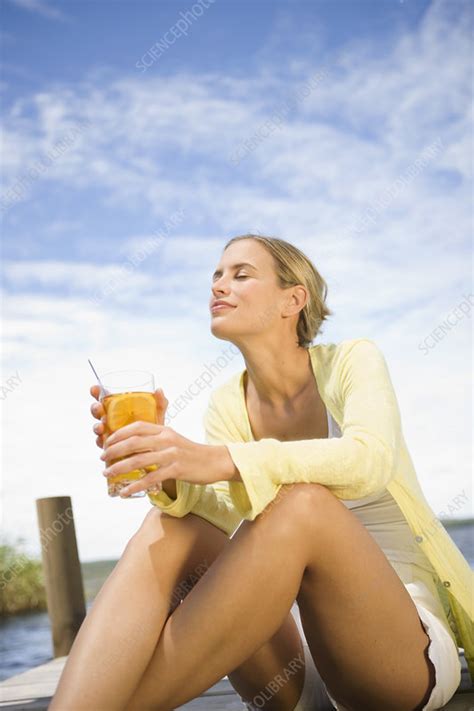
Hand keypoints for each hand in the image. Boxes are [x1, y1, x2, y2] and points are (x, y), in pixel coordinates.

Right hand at [90, 384, 168, 448]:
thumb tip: (159, 390)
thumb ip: (159, 403)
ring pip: (98, 427)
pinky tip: (103, 441)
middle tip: (98, 407)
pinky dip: (100, 441)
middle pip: (98, 412)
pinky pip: (102, 443)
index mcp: (120, 409)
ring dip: (96, 426)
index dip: (98, 392)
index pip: (106, 398)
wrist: (155, 452)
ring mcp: (110, 432)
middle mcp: (112, 419)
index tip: (95, 389)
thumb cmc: (152, 430)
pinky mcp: (111, 446)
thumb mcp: (157, 415)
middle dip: (95, 408)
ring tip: (100, 426)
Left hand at [100, 421, 235, 496]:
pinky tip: (125, 491)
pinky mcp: (176, 469)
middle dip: (114, 450)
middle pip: (133, 442)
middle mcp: (166, 439)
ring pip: (139, 461)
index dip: (119, 434)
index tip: (107, 442)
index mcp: (164, 430)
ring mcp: (171, 454)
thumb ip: (157, 437)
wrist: (215, 461)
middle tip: (103, 458)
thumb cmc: (191, 452)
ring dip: (119, 468)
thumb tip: (136, 442)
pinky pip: (151, 478)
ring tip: (107, 474)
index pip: (137, 427)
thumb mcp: (174, 438)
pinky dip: (135, 486)